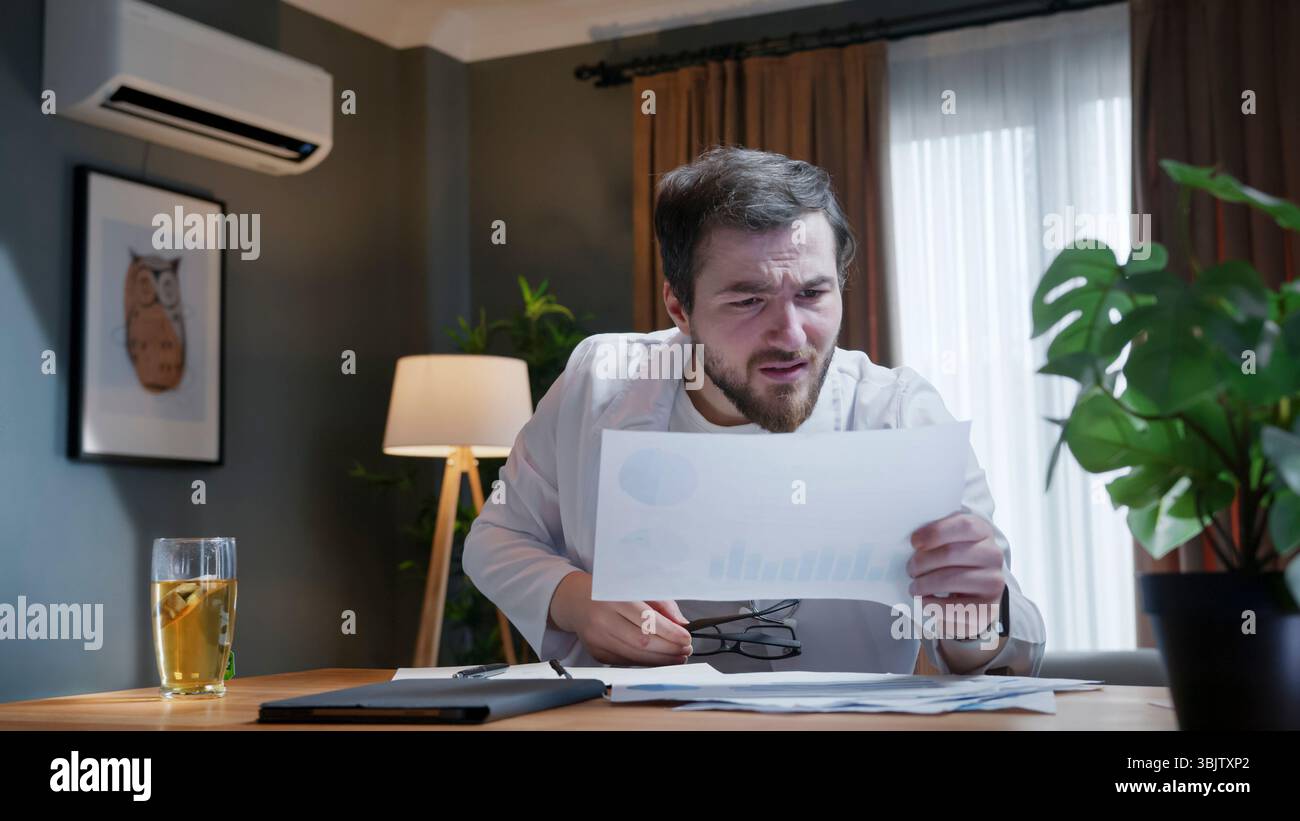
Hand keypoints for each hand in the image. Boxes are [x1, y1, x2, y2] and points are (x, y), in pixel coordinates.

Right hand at [548, 571, 693, 665]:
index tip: (686, 637)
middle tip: (685, 650)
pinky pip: (625, 661)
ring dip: (660, 660)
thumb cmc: (609, 591)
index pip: (646, 620)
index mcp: (613, 597)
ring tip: (677, 658)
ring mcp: (596, 638)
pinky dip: (645, 662)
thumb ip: (660, 604)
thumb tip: (681, 624)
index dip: (669, 633)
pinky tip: (659, 660)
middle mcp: (602, 619)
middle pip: (641, 642)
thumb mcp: (635, 587)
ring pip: (634, 656)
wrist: (575, 600)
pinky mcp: (595, 653)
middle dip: (668, 650)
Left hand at [907, 513, 1005, 639]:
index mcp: (983, 532)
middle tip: (910, 569)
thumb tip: (912, 540)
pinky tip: (925, 600)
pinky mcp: (987, 608)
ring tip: (914, 587)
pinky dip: (932, 603)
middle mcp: (993, 555)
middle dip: (922, 561)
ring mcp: (993, 582)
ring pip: (950, 579)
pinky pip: (953, 606)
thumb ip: (936, 536)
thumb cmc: (955, 564)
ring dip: (924, 584)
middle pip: (951, 553)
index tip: (914, 542)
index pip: (964, 525)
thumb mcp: (950, 542)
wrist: (973, 596)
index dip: (935, 532)